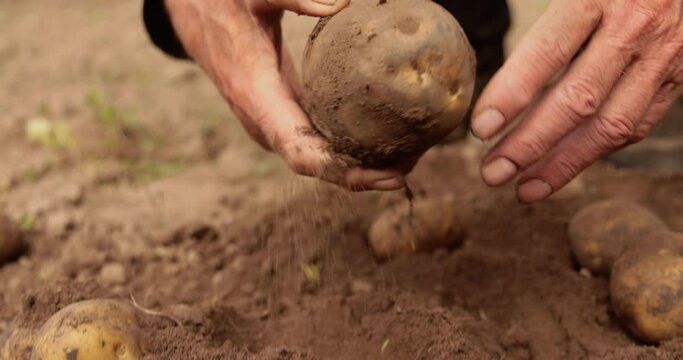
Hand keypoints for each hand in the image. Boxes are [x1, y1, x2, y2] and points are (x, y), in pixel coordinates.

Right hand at [165, 0, 412, 190]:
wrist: (195, 12)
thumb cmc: (221, 3)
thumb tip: (344, 3)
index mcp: (257, 98)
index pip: (302, 153)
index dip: (346, 174)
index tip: (389, 176)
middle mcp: (264, 121)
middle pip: (318, 165)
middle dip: (365, 174)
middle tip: (415, 162)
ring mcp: (273, 120)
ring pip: (319, 157)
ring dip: (361, 163)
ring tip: (410, 153)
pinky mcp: (282, 112)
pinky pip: (317, 139)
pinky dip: (348, 144)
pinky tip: (382, 136)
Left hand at [472, 0, 682, 202]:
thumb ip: (540, 29)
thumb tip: (494, 86)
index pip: (548, 52)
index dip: (512, 94)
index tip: (481, 128)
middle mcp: (633, 27)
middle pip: (578, 99)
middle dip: (530, 144)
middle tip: (493, 172)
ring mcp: (661, 55)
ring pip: (610, 124)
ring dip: (562, 164)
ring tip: (523, 187)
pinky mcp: (678, 76)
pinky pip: (636, 125)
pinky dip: (596, 152)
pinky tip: (562, 169)